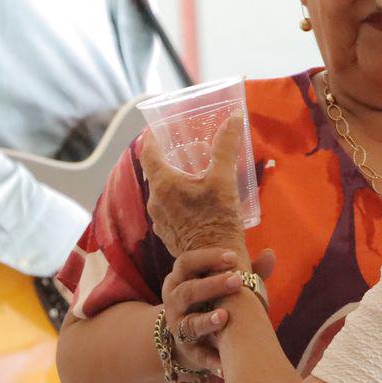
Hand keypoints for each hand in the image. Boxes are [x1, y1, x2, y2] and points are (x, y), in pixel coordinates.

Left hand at [141, 117, 249, 266]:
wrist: (217, 265)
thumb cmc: (219, 221)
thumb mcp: (224, 180)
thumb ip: (226, 147)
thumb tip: (234, 117)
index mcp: (163, 185)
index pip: (147, 152)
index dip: (152, 138)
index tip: (158, 129)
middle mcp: (155, 202)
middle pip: (156, 172)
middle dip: (169, 160)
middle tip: (186, 151)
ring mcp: (160, 220)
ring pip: (163, 192)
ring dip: (175, 182)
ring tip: (195, 176)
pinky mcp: (168, 234)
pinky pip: (169, 209)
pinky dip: (179, 200)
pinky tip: (196, 202)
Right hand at [159, 245, 276, 374]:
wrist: (189, 337)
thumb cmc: (212, 300)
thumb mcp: (223, 284)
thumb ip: (246, 271)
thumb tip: (270, 253)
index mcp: (180, 279)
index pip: (187, 262)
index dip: (207, 258)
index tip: (232, 257)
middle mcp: (174, 302)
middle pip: (187, 291)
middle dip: (212, 285)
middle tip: (237, 280)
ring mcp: (178, 327)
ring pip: (188, 324)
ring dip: (206, 321)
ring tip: (225, 317)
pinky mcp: (187, 351)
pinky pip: (198, 355)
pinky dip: (212, 359)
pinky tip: (226, 362)